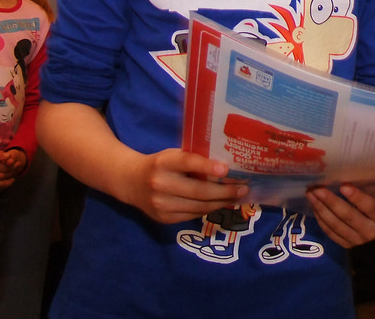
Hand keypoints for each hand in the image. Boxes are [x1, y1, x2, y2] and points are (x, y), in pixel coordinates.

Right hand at [123, 148, 249, 224]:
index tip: (226, 169)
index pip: (187, 163)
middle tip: (244, 188)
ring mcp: (161, 204)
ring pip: (198, 206)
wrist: (130, 182)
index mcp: (164, 162)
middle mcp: (160, 184)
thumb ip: (194, 160)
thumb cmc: (161, 164)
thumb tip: (227, 168)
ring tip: (238, 197)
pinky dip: (209, 209)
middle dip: (225, 191)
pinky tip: (221, 204)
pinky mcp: (163, 219)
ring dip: (221, 202)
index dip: (207, 167)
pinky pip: (193, 215)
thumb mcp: (173, 156)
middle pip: (198, 191)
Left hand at [306, 173, 374, 247]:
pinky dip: (321, 219)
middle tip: (318, 188)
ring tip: (311, 193)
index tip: (344, 185)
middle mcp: (372, 232)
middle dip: (331, 202)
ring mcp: (359, 239)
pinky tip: (314, 206)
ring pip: (337, 225)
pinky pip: (331, 233)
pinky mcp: (348, 242)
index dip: (357, 198)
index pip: (371, 208)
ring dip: (322, 209)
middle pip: (349, 217)